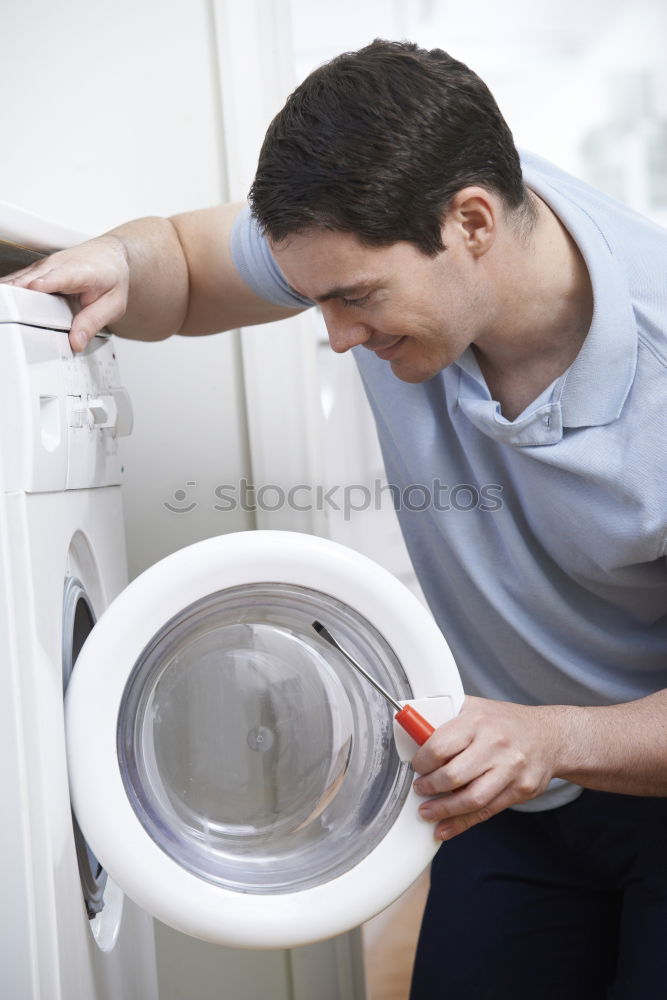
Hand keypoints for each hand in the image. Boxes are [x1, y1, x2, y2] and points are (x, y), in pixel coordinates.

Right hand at [0, 235, 129, 351]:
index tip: (33, 289)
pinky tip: (5, 304)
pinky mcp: (36, 271)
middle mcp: (57, 266)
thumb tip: (76, 341)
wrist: (109, 256)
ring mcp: (44, 267)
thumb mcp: (113, 304)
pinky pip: (18, 282)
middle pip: (30, 279)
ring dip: (10, 294)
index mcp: (79, 271)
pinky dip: (10, 292)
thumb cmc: (112, 276)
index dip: (45, 284)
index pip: (59, 277)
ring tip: (5, 311)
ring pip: (20, 280)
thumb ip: (93, 322)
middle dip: (19, 295)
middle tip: (11, 312)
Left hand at [412, 695, 563, 839]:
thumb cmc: (506, 722)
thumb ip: (448, 718)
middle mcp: (495, 744)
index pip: (440, 746)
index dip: (422, 762)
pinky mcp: (520, 790)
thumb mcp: (476, 708)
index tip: (416, 767)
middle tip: (420, 789)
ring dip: (443, 810)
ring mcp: (510, 769)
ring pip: (470, 799)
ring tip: (427, 812)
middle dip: (429, 787)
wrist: (550, 736)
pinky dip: (462, 823)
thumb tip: (414, 731)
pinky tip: (445, 828)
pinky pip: (486, 812)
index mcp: (478, 721)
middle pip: (453, 776)